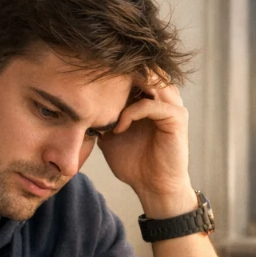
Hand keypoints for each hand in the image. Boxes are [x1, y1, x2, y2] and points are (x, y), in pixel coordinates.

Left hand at [98, 70, 194, 217]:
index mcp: (151, 97)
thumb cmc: (134, 162)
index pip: (135, 70)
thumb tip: (79, 102)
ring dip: (125, 89)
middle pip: (145, 68)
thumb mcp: (110, 134)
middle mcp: (165, 96)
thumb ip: (101, 115)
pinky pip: (151, 105)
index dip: (112, 71)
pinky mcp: (176, 118)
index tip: (88, 77)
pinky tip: (119, 128)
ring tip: (105, 101)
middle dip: (119, 73)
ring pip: (150, 81)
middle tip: (94, 81)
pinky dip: (130, 113)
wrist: (153, 187)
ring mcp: (173, 105)